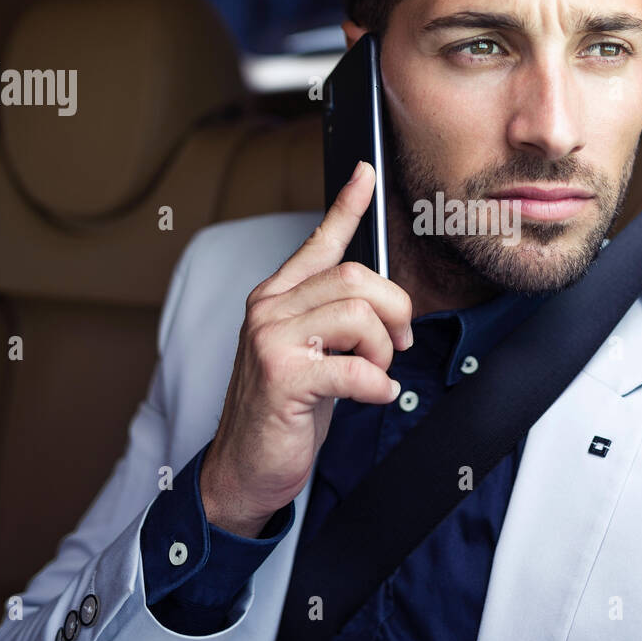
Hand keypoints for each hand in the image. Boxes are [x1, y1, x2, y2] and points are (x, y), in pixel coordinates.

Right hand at [199, 161, 413, 537]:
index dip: (346, 205)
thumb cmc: (284, 412)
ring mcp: (271, 340)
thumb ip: (335, 320)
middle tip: (396, 347)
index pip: (318, 242)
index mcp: (277, 298)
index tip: (365, 171)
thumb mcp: (311, 354)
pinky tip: (372, 396)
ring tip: (373, 375)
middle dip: (395, 313)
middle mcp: (269, 309)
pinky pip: (356, 369)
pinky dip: (377, 386)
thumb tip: (384, 300)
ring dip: (383, 352)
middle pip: (359, 280)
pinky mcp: (283, 377)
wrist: (245, 469)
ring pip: (360, 316)